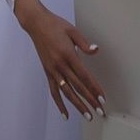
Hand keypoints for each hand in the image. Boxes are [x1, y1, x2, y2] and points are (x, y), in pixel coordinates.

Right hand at [14, 0, 104, 120]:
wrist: (36, 24)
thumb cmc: (55, 25)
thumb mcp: (72, 30)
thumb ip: (84, 44)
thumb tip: (96, 50)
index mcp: (68, 54)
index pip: (84, 76)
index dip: (94, 88)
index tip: (102, 98)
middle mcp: (60, 65)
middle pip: (78, 87)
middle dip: (90, 100)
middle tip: (100, 111)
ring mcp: (53, 70)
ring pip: (67, 93)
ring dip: (78, 106)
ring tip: (87, 115)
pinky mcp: (47, 72)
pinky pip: (54, 91)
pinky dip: (59, 104)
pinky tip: (66, 114)